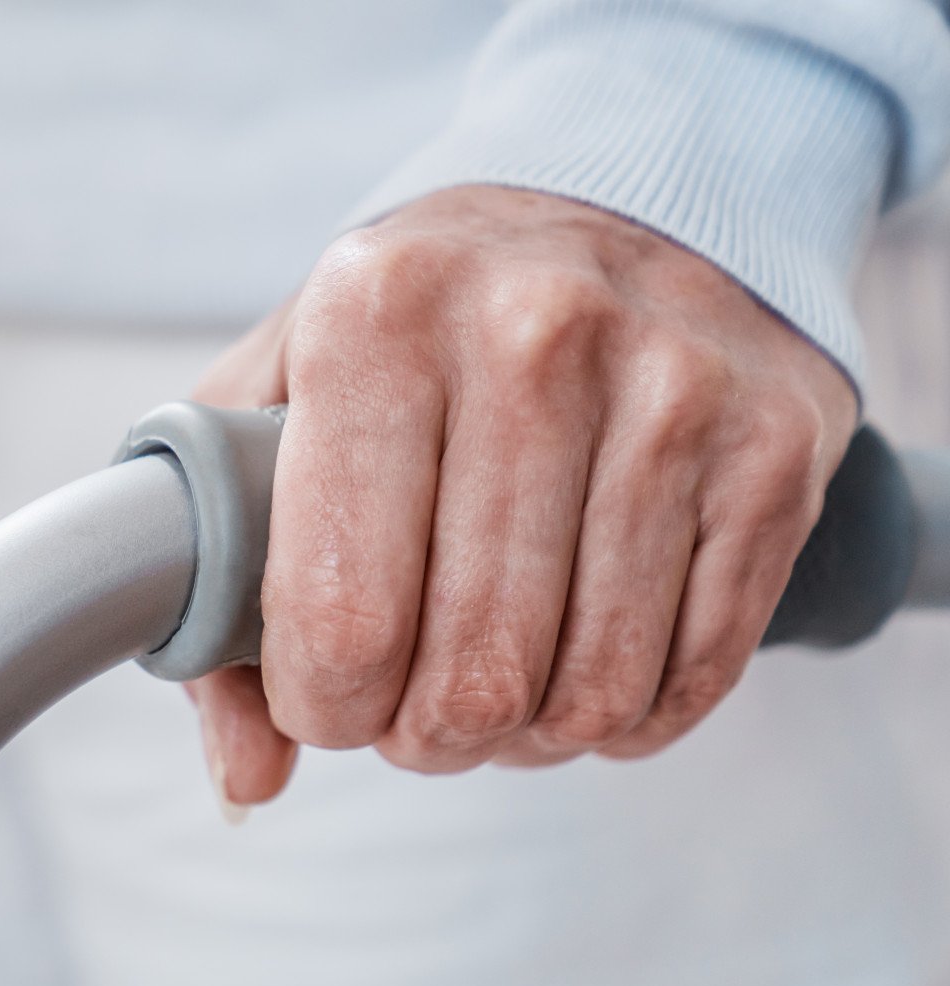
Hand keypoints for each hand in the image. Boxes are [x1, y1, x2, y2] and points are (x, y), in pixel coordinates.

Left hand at [189, 185, 857, 805]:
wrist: (609, 197)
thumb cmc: (410, 330)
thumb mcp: (275, 406)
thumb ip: (219, 591)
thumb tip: (247, 779)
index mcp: (375, 315)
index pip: (341, 614)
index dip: (323, 708)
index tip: (324, 699)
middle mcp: (531, 333)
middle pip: (472, 673)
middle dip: (424, 736)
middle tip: (410, 711)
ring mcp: (673, 385)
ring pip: (588, 690)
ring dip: (526, 737)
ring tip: (493, 691)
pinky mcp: (775, 445)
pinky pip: (692, 672)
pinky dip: (626, 718)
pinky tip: (583, 673)